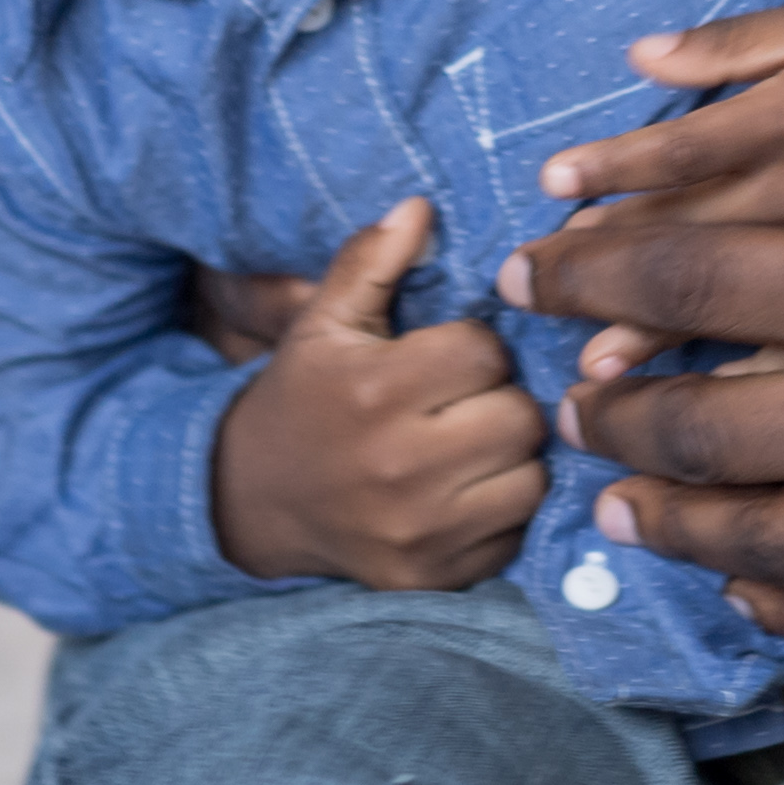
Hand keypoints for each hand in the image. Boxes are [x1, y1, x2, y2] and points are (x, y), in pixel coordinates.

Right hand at [211, 199, 547, 590]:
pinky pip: (513, 536)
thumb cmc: (302, 397)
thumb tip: (421, 206)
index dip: (476, 348)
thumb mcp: (324, 323)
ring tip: (474, 445)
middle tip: (468, 402)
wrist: (252, 502)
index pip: (486, 352)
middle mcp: (401, 467)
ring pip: (531, 479)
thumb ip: (371, 259)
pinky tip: (466, 492)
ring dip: (513, 459)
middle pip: (520, 416)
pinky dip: (502, 513)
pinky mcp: (434, 578)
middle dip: (502, 401)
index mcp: (375, 391)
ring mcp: (420, 532)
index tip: (448, 358)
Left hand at [497, 160, 783, 648]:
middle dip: (608, 409)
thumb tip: (758, 268)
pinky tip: (738, 582)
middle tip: (562, 397)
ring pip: (757, 536)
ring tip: (616, 495)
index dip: (593, 276)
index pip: (694, 281)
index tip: (531, 272)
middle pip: (699, 424)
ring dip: (668, 515)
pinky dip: (776, 599)